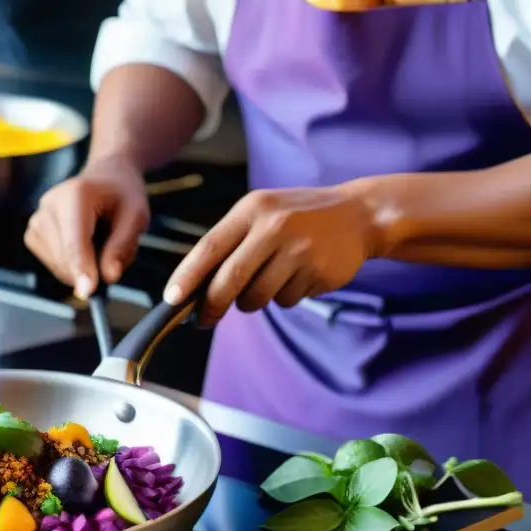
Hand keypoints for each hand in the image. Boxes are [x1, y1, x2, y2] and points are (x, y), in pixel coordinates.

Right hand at [24, 155, 149, 298]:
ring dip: (84, 268)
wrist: (104, 178)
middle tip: (115, 251)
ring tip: (100, 243)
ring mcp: (36, 220)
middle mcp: (49, 205)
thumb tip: (109, 277)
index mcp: (76, 195)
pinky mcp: (33, 234)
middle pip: (65, 258)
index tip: (88, 292)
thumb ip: (122, 246)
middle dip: (92, 269)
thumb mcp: (136, 216)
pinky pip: (53, 265)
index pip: (75, 240)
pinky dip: (72, 266)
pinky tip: (85, 246)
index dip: (81, 268)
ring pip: (59, 266)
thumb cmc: (122, 196)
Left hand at [164, 187, 381, 325]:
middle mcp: (275, 227)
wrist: (360, 214)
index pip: (210, 247)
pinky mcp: (319, 272)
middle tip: (203, 320)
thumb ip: (230, 243)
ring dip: (254, 301)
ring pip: (257, 297)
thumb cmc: (296, 217)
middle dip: (211, 306)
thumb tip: (193, 288)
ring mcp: (299, 250)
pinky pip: (286, 301)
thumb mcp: (262, 214)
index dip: (187, 277)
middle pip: (229, 280)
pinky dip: (285, 297)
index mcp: (253, 210)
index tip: (171, 300)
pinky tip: (299, 275)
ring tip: (270, 279)